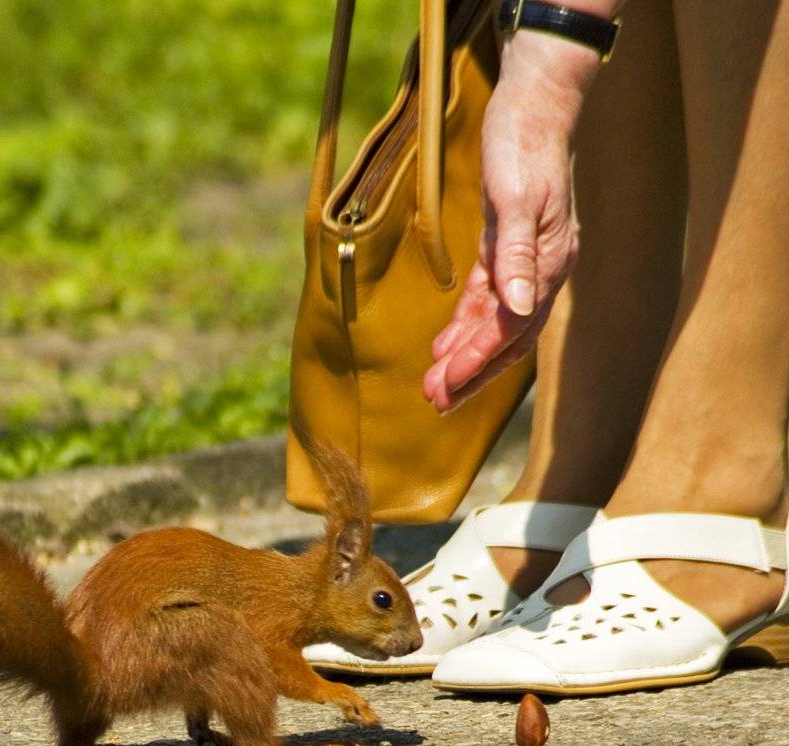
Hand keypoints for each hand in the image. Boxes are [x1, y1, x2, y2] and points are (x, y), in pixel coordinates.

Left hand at [424, 34, 596, 412]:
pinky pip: (487, 301)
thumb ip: (519, 255)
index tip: (448, 385)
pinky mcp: (506, 248)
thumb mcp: (518, 197)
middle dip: (472, 373)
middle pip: (508, 339)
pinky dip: (465, 326)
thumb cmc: (524, 142)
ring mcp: (527, 263)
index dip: (480, 359)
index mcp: (551, 263)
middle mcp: (543, 271)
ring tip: (435, 387)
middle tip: (436, 403)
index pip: (513, 327)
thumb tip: (522, 309)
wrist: (534, 101)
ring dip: (466, 358)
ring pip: (496, 326)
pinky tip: (443, 348)